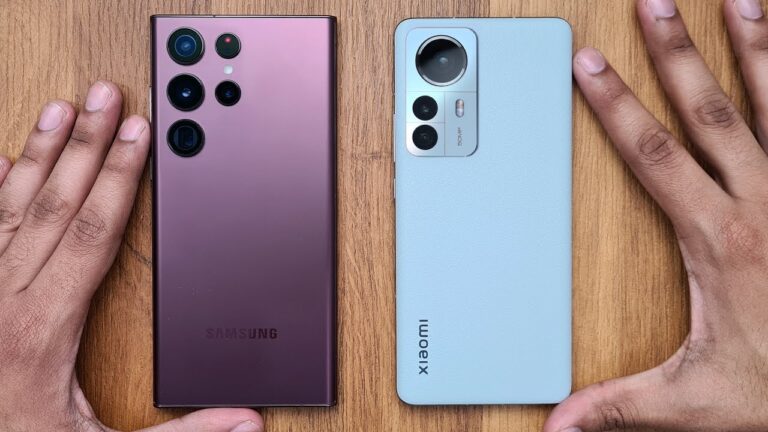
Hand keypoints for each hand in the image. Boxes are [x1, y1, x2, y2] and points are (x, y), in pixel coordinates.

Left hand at [0, 81, 263, 431]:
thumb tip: (243, 423)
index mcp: (42, 327)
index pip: (91, 231)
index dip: (120, 177)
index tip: (138, 135)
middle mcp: (2, 298)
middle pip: (53, 203)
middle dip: (86, 144)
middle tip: (106, 97)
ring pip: (9, 206)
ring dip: (37, 153)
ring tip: (59, 109)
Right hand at [544, 0, 767, 430]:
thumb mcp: (697, 401)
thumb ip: (620, 408)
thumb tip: (558, 425)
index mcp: (722, 239)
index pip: (655, 157)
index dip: (618, 108)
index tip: (592, 67)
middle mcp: (765, 202)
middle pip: (712, 112)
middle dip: (678, 53)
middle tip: (656, 4)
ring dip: (757, 47)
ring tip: (739, 1)